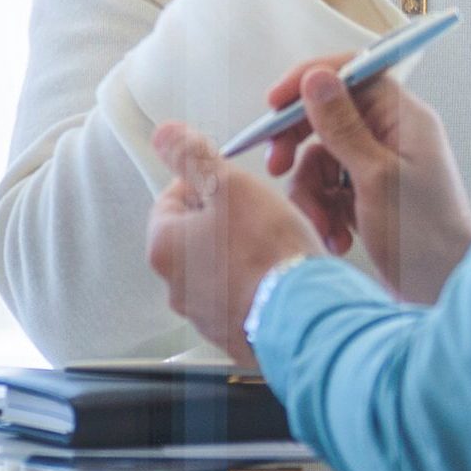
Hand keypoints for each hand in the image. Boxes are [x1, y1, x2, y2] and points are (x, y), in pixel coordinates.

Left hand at [145, 122, 321, 359]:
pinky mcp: (235, 334)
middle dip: (227, 221)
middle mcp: (176, 287)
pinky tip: (281, 277)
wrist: (305, 315)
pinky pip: (243, 299)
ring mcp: (206, 315)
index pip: (173, 196)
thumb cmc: (269, 254)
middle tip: (259, 215)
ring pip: (221, 268)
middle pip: (198, 234)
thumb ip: (193, 156)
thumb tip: (166, 135)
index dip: (207, 182)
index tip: (232, 185)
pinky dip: (259, 286)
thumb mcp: (229, 185)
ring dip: (244, 254)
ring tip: (275, 248)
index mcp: (164, 248)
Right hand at [266, 60, 470, 303]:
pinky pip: (328, 188)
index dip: (309, 81)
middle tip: (275, 164)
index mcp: (403, 119)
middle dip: (297, 143)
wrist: (444, 293)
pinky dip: (323, 211)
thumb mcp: (374, 178)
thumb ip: (341, 125)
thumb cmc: (425, 238)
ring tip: (323, 224)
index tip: (274, 101)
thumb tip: (317, 77)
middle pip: (328, 115)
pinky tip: (336, 237)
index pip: (351, 74)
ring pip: (320, 156)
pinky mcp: (368, 196)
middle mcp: (392, 136)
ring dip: (311, 191)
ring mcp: (379, 167)